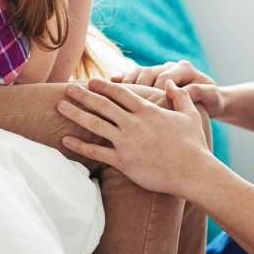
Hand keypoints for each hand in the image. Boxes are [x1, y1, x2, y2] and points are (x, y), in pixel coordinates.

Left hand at [56, 78, 211, 196]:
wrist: (193, 172)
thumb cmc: (194, 144)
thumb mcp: (189, 114)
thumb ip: (179, 96)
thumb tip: (170, 82)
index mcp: (148, 111)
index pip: (121, 93)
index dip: (104, 86)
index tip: (91, 81)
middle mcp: (133, 123)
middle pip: (102, 105)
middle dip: (83, 95)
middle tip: (68, 88)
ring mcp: (126, 142)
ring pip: (95, 124)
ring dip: (75, 113)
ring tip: (59, 105)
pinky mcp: (123, 161)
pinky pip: (96, 152)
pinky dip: (79, 146)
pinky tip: (65, 140)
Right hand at [113, 59, 224, 117]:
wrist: (208, 102)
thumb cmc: (211, 102)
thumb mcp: (212, 97)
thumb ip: (200, 92)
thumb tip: (185, 90)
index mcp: (184, 69)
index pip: (165, 76)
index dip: (157, 90)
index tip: (152, 106)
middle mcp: (169, 67)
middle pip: (148, 72)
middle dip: (138, 87)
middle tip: (130, 103)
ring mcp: (157, 72)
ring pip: (137, 73)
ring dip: (126, 85)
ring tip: (116, 97)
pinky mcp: (148, 79)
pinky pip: (131, 77)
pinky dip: (120, 82)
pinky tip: (108, 88)